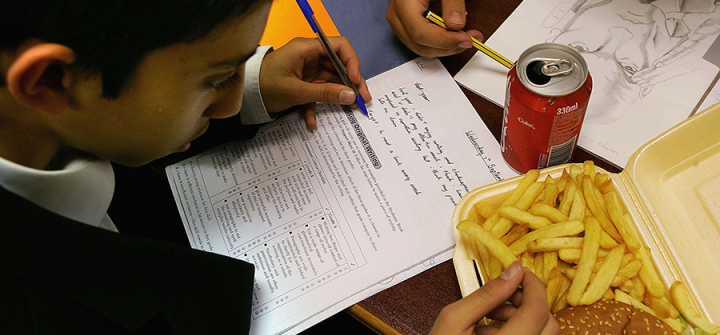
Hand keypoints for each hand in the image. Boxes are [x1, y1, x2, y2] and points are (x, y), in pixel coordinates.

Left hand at [258, 37, 370, 129]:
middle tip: (363, 98)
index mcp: (306, 49)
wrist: (243, 96)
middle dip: (351, 82)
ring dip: (339, 95)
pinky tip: (313, 122)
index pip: (339, 46)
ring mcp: (306, 69)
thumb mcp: (296, 92)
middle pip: (339, 65)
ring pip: (331, 79)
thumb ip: (324, 93)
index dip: (352, 62)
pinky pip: (317, 91)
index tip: (355, 80)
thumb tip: (350, 95)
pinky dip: (317, 106)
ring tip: (351, 109)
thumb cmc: (263, 86)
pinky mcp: (303, 82)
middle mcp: (309, 56)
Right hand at [387, 0, 482, 58]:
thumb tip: (457, 25)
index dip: (444, 41)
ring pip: (422, 49)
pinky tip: (453, 36)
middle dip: (448, 47)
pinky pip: (423, 44)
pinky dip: (440, 45)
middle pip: (421, 45)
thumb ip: (452, 3)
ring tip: (465, 37)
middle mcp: (397, 17)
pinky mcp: (407, 29)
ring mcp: (400, 25)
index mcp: (403, 4)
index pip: (420, 33)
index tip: (466, 39)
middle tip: (471, 39)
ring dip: (446, 48)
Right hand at [429, 262, 559, 334]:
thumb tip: (512, 272)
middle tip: (503, 294)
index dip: (533, 285)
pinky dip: (518, 332)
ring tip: (489, 317)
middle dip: (527, 302)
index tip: (521, 273)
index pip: (537, 310)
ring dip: (522, 318)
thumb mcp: (454, 320)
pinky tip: (490, 333)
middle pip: (548, 323)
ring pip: (542, 334)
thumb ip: (486, 295)